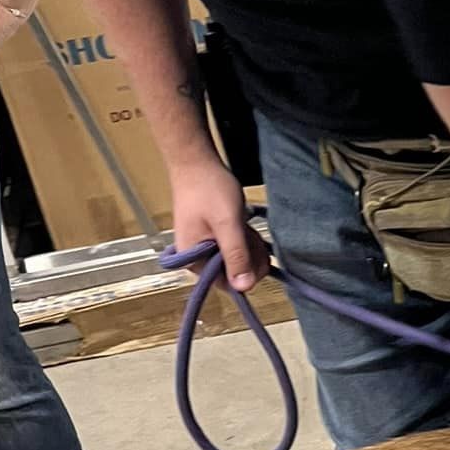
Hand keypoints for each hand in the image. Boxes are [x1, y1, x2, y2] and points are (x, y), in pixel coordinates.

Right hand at [171, 153, 269, 291]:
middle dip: (249, 256)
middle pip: (235, 273)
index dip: (247, 273)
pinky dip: (244, 238)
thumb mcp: (228, 224)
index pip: (227, 284)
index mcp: (194, 260)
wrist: (196, 162)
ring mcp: (206, 248)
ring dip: (249, 245)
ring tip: (243, 224)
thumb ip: (236, 255)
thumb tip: (244, 287)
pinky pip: (236, 247)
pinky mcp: (214, 238)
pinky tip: (242, 223)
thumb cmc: (208, 189)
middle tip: (248, 232)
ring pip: (239, 260)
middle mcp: (197, 258)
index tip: (255, 253)